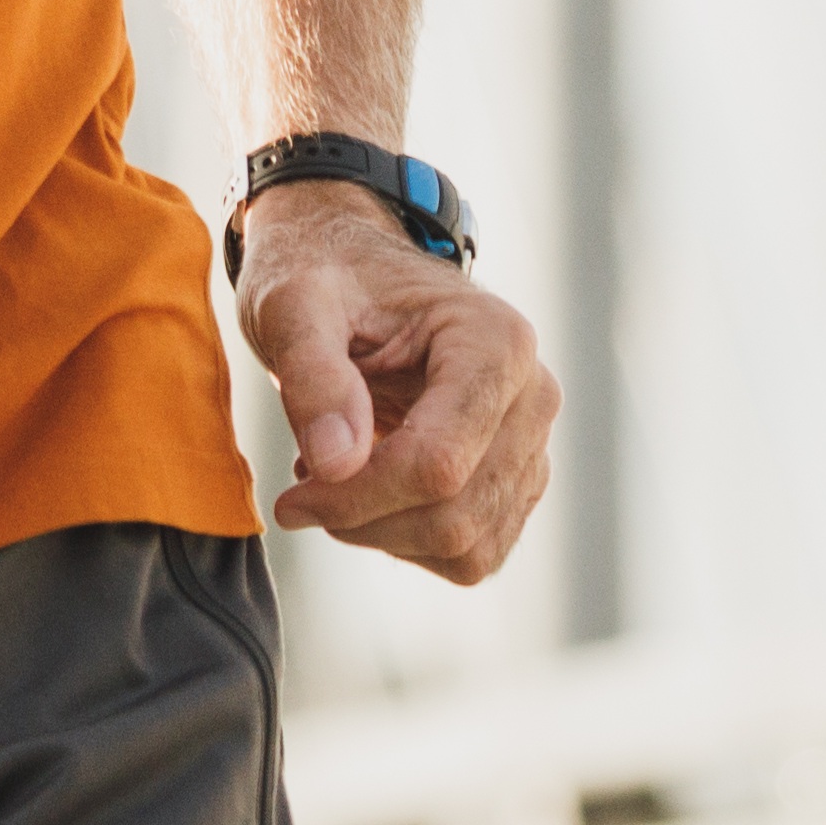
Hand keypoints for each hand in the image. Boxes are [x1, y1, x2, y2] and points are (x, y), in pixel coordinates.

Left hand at [234, 184, 555, 582]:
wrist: (350, 272)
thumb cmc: (322, 278)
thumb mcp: (292, 305)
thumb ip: (312, 375)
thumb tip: (336, 465)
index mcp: (496, 342)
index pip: (439, 463)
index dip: (357, 496)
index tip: (291, 494)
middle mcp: (533, 395)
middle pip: (456, 513)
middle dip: (363, 519)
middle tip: (299, 491)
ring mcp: (532, 443)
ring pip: (468, 546)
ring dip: (384, 535)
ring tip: (332, 479)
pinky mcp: (515, 479)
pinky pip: (474, 552)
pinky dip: (409, 541)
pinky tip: (366, 493)